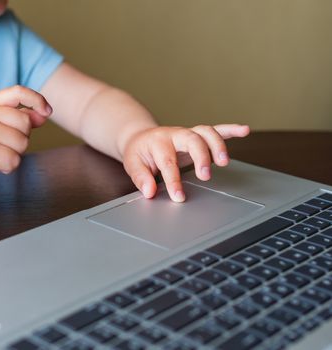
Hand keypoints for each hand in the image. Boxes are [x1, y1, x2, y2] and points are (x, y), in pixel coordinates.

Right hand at [0, 85, 51, 194]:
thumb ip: (19, 119)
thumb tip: (44, 113)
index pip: (18, 92)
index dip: (37, 99)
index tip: (47, 111)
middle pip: (26, 124)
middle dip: (21, 139)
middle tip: (2, 146)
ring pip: (22, 144)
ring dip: (14, 155)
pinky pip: (14, 160)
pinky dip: (7, 167)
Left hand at [122, 124, 249, 201]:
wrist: (140, 137)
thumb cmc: (139, 152)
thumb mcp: (132, 164)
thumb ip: (141, 178)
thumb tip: (150, 192)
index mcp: (158, 142)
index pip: (168, 161)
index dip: (174, 180)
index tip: (179, 197)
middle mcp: (175, 134)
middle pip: (192, 140)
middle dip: (201, 157)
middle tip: (205, 176)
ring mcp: (188, 133)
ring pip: (206, 132)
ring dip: (218, 145)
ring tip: (224, 162)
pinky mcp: (197, 135)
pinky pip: (216, 129)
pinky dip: (231, 130)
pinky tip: (244, 131)